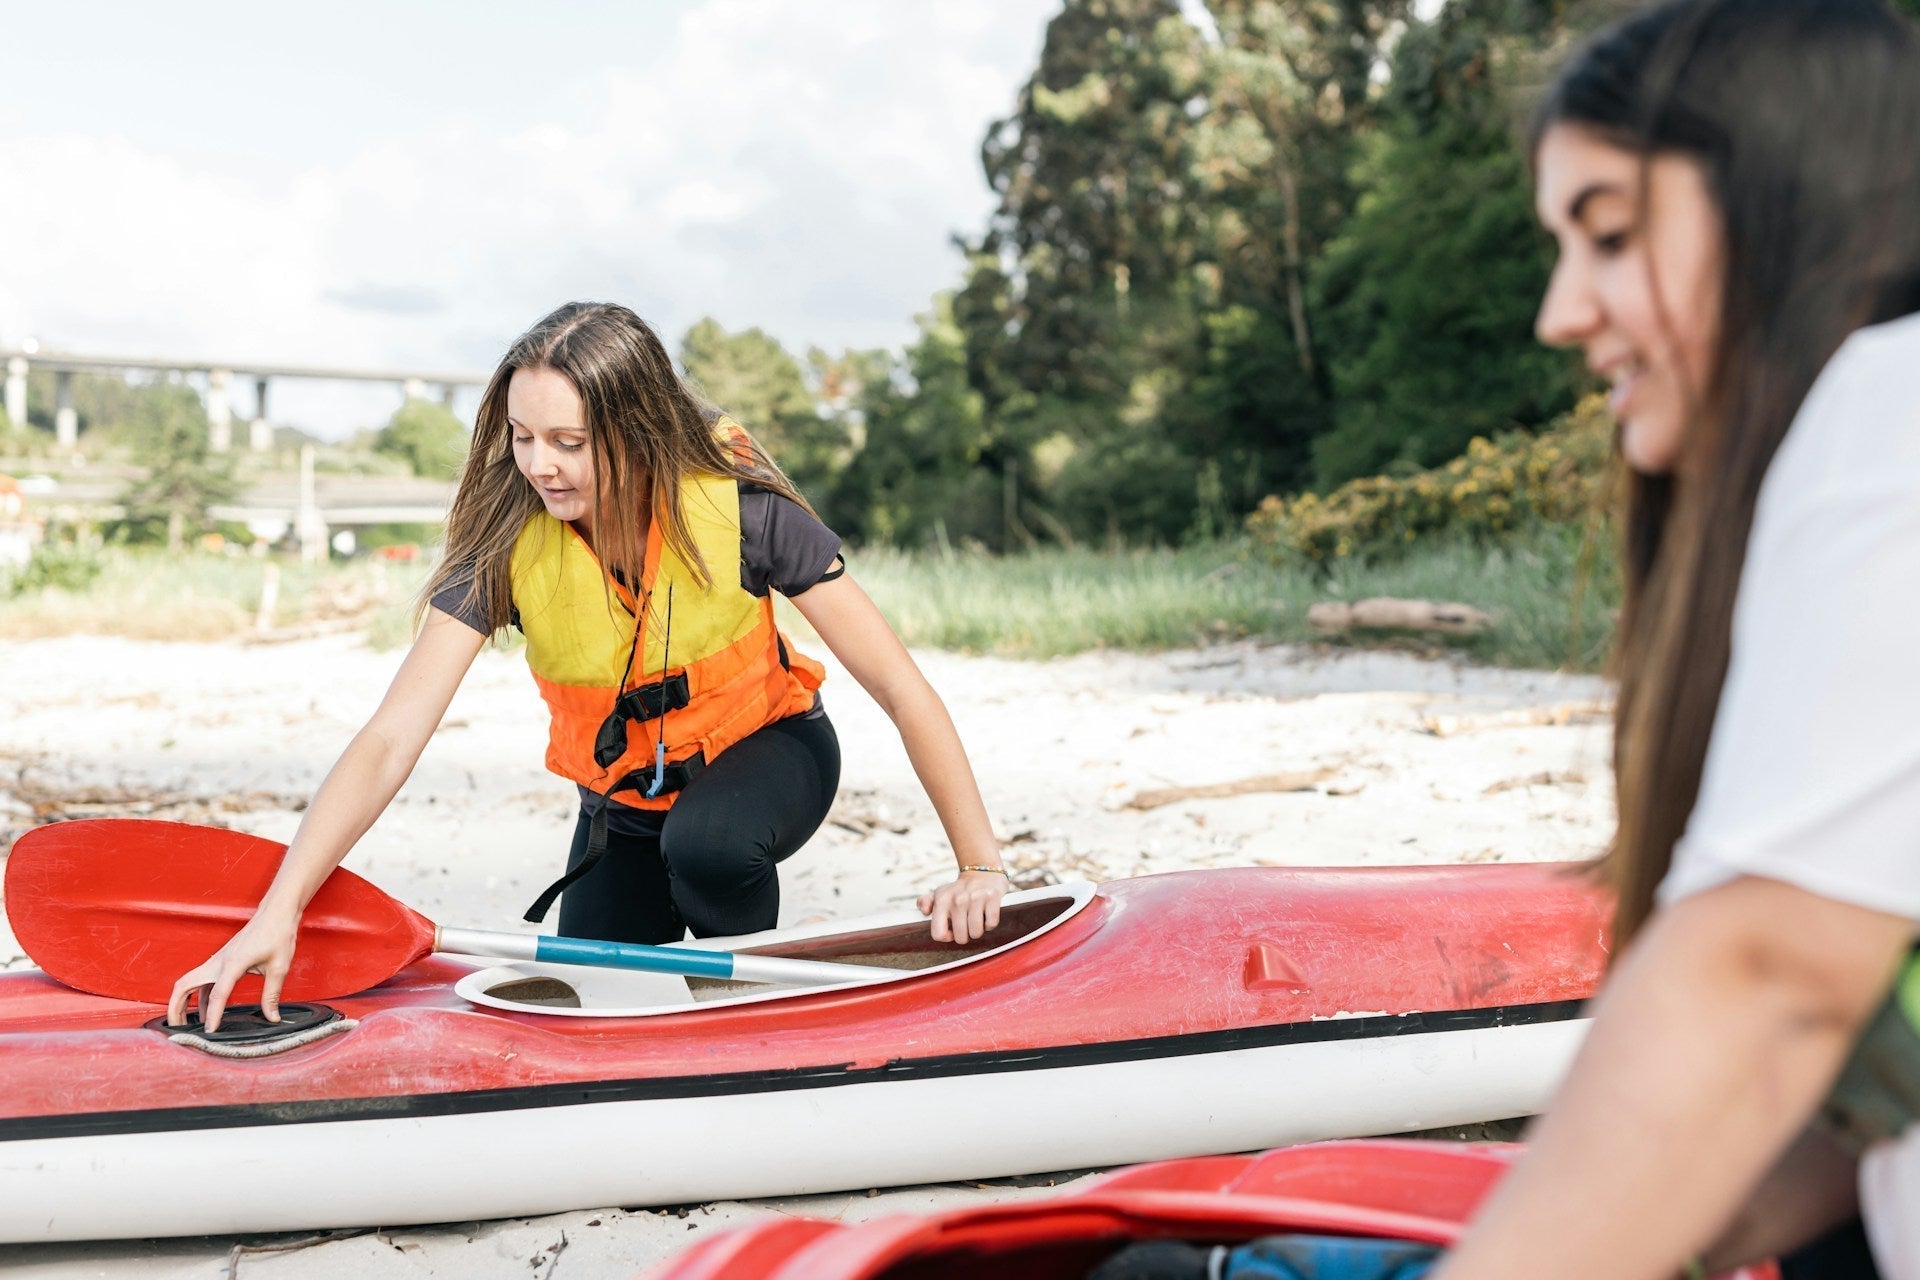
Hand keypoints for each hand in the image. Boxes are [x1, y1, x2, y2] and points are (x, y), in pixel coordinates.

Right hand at [166, 903, 300, 1032]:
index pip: (217, 994)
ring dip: (183, 1002)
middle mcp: (219, 961)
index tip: (210, 1031)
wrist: (276, 913)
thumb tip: (273, 1017)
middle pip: (184, 985)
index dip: (213, 1014)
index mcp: (232, 963)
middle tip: (178, 1029)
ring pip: (189, 982)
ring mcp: (218, 960)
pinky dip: (199, 996)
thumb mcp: (279, 967)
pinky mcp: (222, 960)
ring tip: (188, 1024)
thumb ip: (272, 995)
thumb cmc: (278, 934)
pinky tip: (206, 1010)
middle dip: (176, 1007)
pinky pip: (203, 981)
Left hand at [917, 870, 1007, 943]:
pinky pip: (991, 924)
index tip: (952, 931)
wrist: (982, 872)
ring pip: (976, 933)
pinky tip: (986, 914)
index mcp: (942, 900)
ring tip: (977, 918)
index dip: (947, 937)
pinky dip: (990, 924)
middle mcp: (957, 899)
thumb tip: (925, 911)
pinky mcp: (992, 897)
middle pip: (961, 938)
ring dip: (978, 930)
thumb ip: (925, 903)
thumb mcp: (939, 894)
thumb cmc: (958, 890)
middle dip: (965, 935)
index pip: (938, 934)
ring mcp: (975, 898)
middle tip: (967, 923)